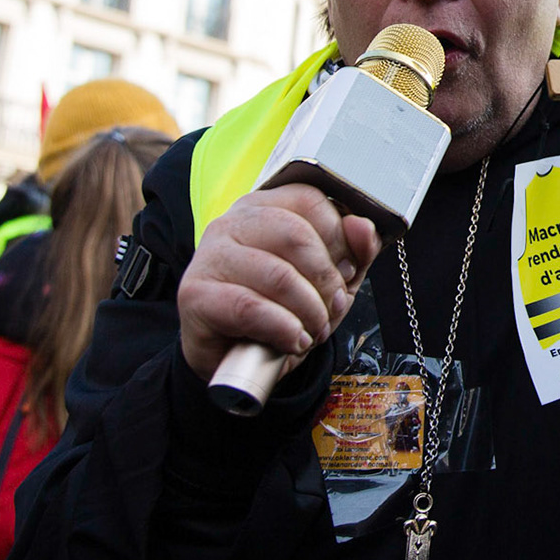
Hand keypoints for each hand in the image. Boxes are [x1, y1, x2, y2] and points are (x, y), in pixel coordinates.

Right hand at [178, 184, 380, 379]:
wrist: (232, 359)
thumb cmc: (278, 312)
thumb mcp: (327, 282)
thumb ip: (352, 252)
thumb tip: (364, 228)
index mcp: (264, 207)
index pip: (310, 200)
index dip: (339, 239)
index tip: (345, 272)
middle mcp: (232, 222)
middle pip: (296, 234)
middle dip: (326, 280)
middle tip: (330, 309)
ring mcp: (210, 256)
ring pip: (278, 274)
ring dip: (308, 312)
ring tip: (311, 331)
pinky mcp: (195, 293)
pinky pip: (251, 307)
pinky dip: (283, 329)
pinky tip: (291, 340)